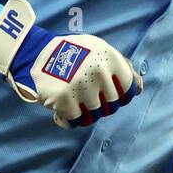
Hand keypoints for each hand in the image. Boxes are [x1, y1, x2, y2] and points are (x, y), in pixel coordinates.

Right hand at [0, 0, 142, 128]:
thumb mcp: (100, 50)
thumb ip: (122, 67)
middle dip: (102, 104)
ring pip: (95, 116)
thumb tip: (138, 89)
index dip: (122, 96)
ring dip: (86, 112)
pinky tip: (63, 107)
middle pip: (113, 106)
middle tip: (87, 94)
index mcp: (110, 59)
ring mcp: (80, 88)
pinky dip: (69, 119)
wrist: (34, 53)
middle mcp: (98, 73)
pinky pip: (76, 122)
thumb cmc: (73, 52)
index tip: (108, 93)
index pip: (130, 91)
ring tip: (75, 100)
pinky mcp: (63, 101)